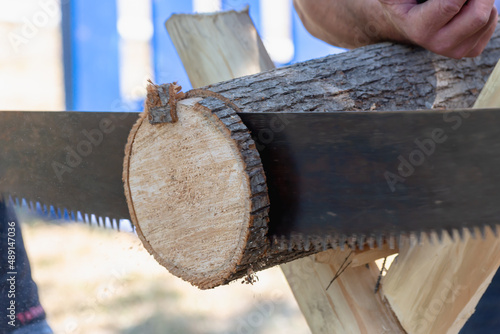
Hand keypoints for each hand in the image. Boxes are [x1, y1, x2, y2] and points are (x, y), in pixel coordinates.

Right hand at [379, 0, 497, 57]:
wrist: (403, 21)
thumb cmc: (402, 1)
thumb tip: (451, 0)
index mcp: (419, 28)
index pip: (451, 4)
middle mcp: (438, 44)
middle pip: (478, 16)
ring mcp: (455, 51)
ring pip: (488, 17)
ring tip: (462, 0)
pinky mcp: (470, 51)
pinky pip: (491, 24)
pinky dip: (486, 9)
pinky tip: (467, 8)